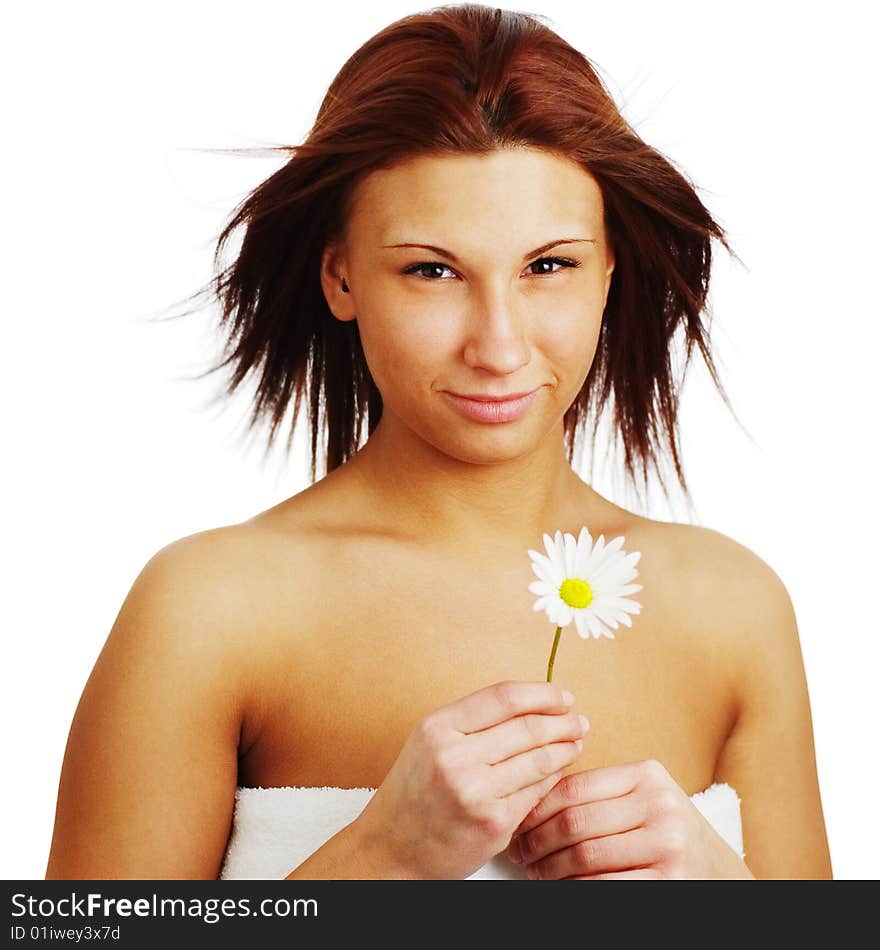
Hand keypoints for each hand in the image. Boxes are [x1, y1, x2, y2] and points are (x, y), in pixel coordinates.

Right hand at [354, 680, 589, 878]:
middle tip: (579, 720)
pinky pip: (537, 792)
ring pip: (539, 759)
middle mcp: (455, 757)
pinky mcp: (494, 823)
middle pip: (528, 727)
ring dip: (565, 749)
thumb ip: (475, 721)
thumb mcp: (432, 741)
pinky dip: (552, 779)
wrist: (390, 848)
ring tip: (575, 742)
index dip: (541, 693)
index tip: (562, 695)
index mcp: (439, 727)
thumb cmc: (416, 791)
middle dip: (563, 721)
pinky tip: (557, 773)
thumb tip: (534, 703)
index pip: (504, 697)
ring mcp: (475, 792)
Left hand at [505, 758, 753, 878]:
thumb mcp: (641, 800)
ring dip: (550, 869)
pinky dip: (574, 888)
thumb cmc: (666, 833)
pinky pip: (603, 885)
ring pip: (584, 855)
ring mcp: (668, 844)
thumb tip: (529, 801)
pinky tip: (561, 888)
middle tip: (519, 853)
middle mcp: (660, 805)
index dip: (536, 808)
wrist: (718, 872)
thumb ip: (598, 794)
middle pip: (574, 822)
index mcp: (647, 775)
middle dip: (537, 841)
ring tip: (535, 872)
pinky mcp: (669, 881)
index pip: (573, 787)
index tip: (518, 823)